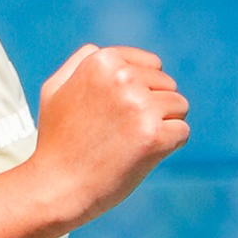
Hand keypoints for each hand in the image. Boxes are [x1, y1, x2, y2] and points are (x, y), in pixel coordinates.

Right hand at [26, 44, 189, 227]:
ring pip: (180, 106)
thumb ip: (80, 63)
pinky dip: (169, 145)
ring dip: (164, 125)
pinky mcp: (154, 136)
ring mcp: (140, 107)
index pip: (152, 65)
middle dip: (154, 107)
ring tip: (133, 142)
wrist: (57, 186)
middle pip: (168, 85)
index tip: (120, 112)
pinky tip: (143, 154)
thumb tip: (103, 51)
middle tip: (123, 131)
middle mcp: (123, 78)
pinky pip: (183, 131)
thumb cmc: (56, 140)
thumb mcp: (55, 89)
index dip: (142, 91)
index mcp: (102, 61)